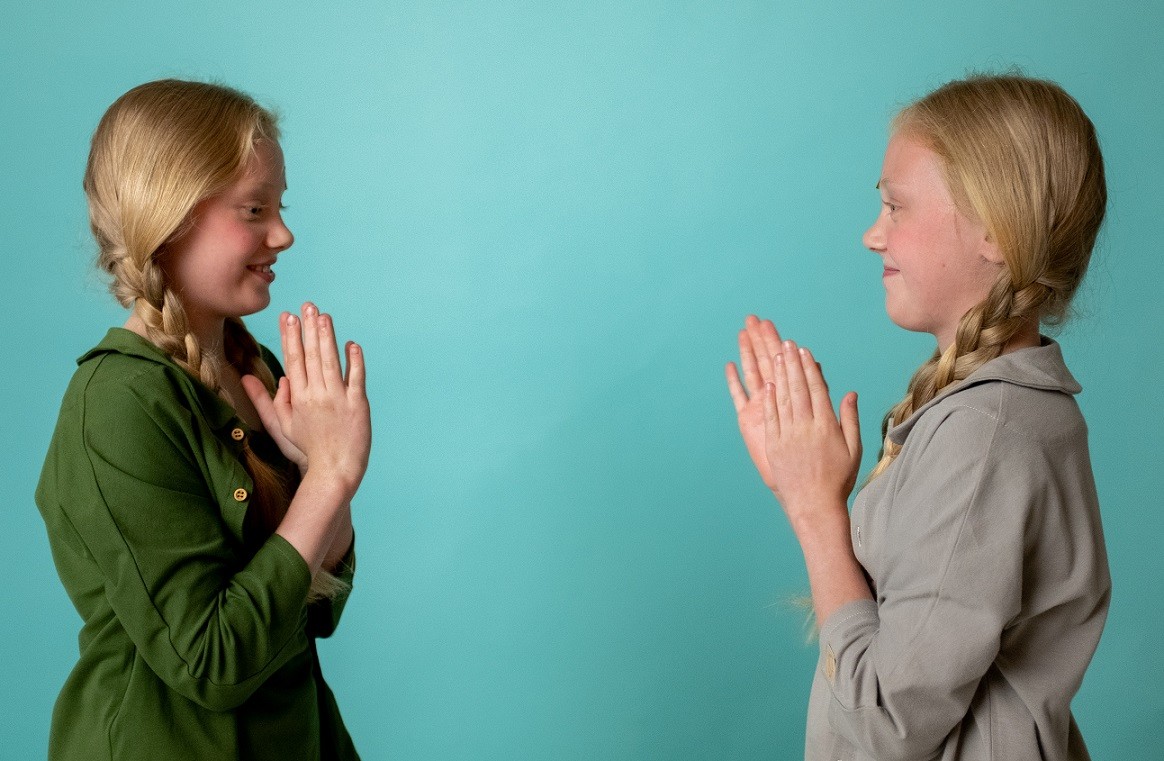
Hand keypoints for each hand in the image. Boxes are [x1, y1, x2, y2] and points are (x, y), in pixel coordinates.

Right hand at [243, 303, 370, 497]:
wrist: (333, 471)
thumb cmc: (306, 450)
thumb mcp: (279, 427)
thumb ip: (265, 401)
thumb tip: (249, 378)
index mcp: (297, 398)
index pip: (292, 360)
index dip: (290, 337)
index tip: (287, 316)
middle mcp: (316, 395)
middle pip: (311, 356)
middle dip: (308, 328)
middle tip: (307, 305)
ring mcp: (338, 399)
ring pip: (331, 362)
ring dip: (328, 337)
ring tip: (324, 316)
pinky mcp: (358, 405)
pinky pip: (357, 378)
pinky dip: (355, 360)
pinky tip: (352, 344)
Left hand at [726, 316, 861, 512]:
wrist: (813, 504)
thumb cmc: (838, 478)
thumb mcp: (853, 449)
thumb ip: (849, 419)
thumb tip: (849, 393)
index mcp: (827, 427)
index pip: (817, 390)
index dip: (810, 368)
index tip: (804, 351)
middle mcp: (806, 428)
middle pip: (798, 389)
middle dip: (792, 364)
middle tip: (787, 343)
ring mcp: (788, 436)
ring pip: (783, 399)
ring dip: (779, 375)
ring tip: (777, 355)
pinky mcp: (774, 445)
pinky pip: (771, 417)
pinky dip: (769, 399)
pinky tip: (767, 383)